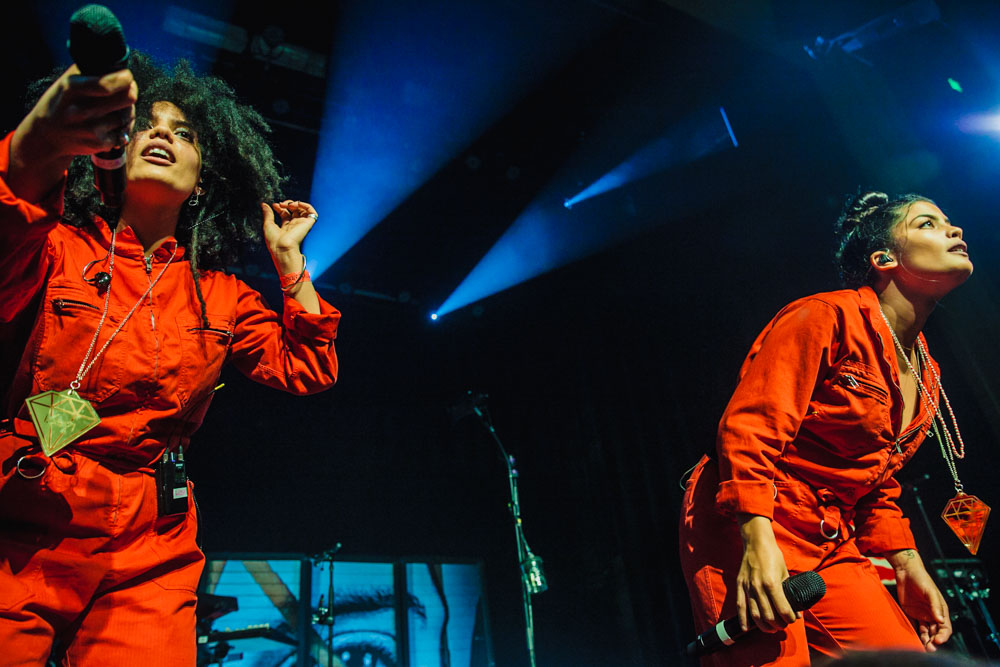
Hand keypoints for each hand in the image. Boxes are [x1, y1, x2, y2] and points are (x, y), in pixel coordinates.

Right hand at [15, 65, 135, 160]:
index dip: (125, 78)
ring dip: (128, 110)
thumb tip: (118, 65)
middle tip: (128, 89)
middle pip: (127, 98)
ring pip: (128, 115)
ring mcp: (91, 129)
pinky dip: (123, 127)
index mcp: (72, 88)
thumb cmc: (62, 102)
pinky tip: (114, 124)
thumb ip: (90, 71)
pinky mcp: (99, 143)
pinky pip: (125, 132)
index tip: (127, 76)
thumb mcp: (67, 82)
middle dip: (131, 91)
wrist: (47, 136)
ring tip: (117, 108)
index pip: (109, 83)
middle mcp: (81, 110)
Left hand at [261, 200, 317, 272]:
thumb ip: (267, 213)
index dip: (280, 207)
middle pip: (294, 210)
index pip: (285, 213)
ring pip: (303, 210)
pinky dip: (306, 205)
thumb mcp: (268, 224)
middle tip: (281, 204)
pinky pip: (312, 213)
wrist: (282, 248)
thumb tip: (263, 204)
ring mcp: (301, 224)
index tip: (274, 205)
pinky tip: (297, 204)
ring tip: (289, 205)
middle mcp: (294, 225)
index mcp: (285, 227)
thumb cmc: (274, 241)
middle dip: (288, 204)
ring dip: (296, 203)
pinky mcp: (308, 224)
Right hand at [736, 514, 797, 632]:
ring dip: (764, 625)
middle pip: (769, 615)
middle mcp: (758, 587)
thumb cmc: (773, 556)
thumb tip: (797, 609)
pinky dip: (743, 619)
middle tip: (783, 625)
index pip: (782, 608)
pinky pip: (740, 606)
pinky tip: (747, 628)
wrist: (756, 543)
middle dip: (778, 624)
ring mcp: (748, 587)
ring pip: (755, 614)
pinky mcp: (740, 585)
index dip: (789, 618)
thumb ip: (789, 592)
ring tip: (771, 628)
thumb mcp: (785, 573)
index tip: (792, 619)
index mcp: (772, 583)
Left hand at [888, 549, 950, 650]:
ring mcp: (921, 615)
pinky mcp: (911, 613)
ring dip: (925, 640)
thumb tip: (940, 620)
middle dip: (934, 641)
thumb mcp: (930, 591)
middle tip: (930, 648)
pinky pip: (914, 626)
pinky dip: (915, 633)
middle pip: (935, 632)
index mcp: (940, 610)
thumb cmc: (921, 579)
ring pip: (925, 632)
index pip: (945, 627)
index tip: (938, 641)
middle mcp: (932, 615)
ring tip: (922, 647)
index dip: (943, 635)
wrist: (906, 572)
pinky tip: (914, 639)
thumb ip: (935, 605)